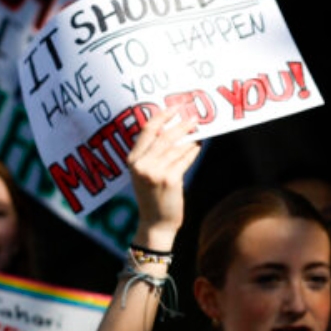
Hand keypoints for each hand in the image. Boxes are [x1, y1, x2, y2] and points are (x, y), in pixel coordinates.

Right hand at [124, 110, 199, 249]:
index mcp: (132, 160)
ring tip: (198, 131)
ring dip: (190, 137)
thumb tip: (172, 128)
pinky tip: (198, 145)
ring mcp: (156, 172)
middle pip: (164, 136)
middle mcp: (142, 165)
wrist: (155, 223)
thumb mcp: (144, 173)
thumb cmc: (152, 195)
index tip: (174, 108)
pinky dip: (193, 151)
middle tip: (193, 117)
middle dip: (180, 124)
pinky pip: (185, 159)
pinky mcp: (170, 180)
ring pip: (177, 147)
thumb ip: (152, 153)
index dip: (162, 116)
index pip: (147, 130)